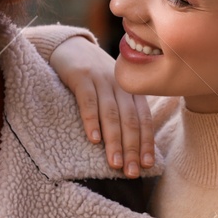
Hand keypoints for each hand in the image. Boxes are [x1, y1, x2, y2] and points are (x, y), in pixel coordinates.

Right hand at [50, 35, 156, 177]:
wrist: (70, 44)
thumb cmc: (93, 75)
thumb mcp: (113, 89)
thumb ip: (124, 109)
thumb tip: (133, 145)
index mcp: (131, 91)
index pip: (143, 120)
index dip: (146, 142)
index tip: (146, 165)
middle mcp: (120, 85)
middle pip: (130, 120)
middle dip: (132, 148)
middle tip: (131, 172)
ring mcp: (101, 79)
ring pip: (112, 114)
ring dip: (114, 141)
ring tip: (114, 163)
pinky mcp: (81, 76)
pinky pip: (88, 101)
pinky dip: (92, 121)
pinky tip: (93, 139)